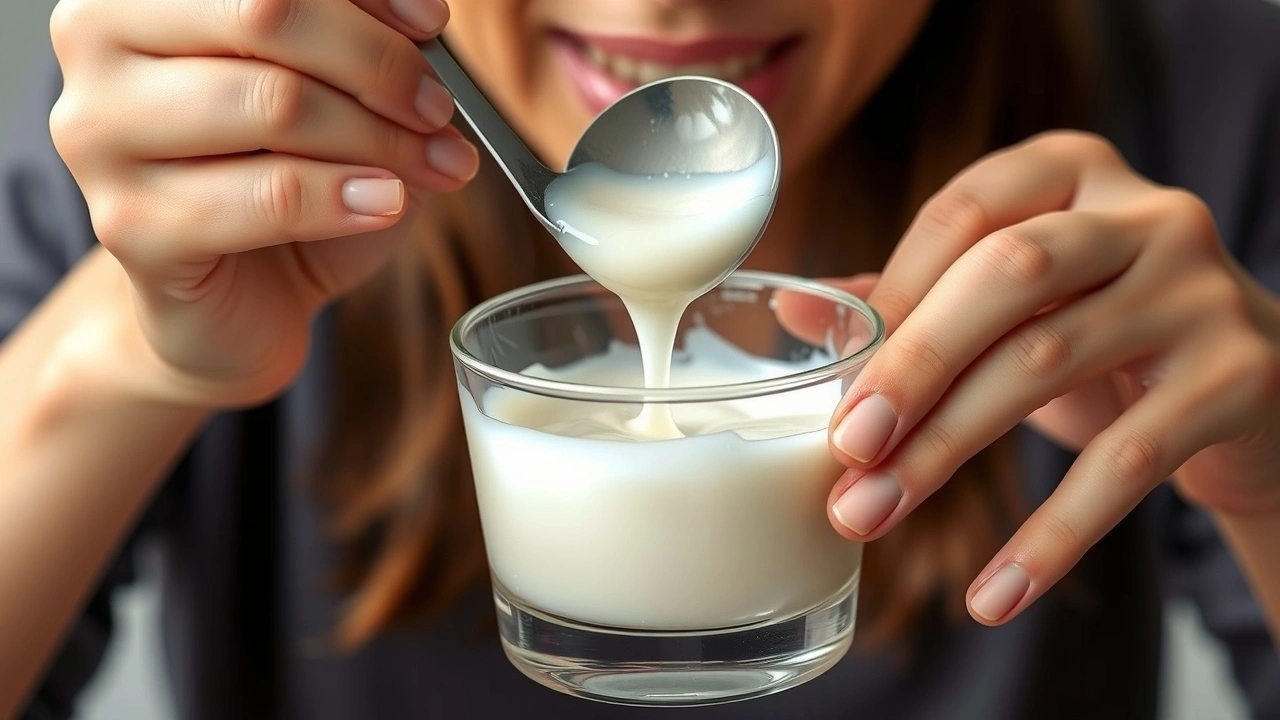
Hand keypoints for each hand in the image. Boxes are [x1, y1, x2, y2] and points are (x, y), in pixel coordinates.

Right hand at [48, 0, 478, 406]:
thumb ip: (360, 43)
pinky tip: (386, 201)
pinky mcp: (131, 225)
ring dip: (381, 138)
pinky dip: (348, 197)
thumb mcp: (331, 92)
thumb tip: (421, 23)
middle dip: (378, 63)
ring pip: (276, 103)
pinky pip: (271, 196)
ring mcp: (100, 134)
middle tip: (439, 110)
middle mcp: (96, 40)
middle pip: (265, 12)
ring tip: (436, 166)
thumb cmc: (285, 178)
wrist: (243, 296)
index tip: (432, 21)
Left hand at [823, 131, 1279, 624]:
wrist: (1256, 396)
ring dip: (946, 449)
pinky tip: (993, 592)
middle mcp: (1145, 212)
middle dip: (913, 363)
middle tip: (846, 447)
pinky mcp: (1239, 376)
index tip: (836, 388)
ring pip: (1048, 361)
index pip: (962, 215)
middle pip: (1006, 271)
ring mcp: (1199, 289)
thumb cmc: (1105, 337)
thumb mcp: (1014, 308)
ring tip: (874, 514)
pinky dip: (1052, 534)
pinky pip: (1129, 461)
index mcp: (1071, 172)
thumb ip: (913, 299)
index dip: (893, 299)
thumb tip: (796, 305)